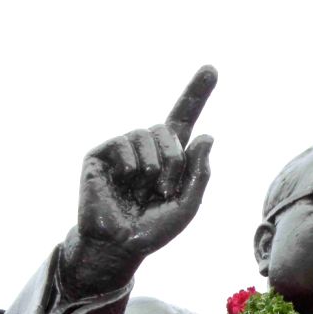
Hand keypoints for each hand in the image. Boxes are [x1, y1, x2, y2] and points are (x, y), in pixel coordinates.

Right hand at [61, 66, 216, 297]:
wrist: (119, 244)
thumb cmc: (152, 228)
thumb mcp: (188, 204)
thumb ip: (200, 172)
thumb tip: (205, 134)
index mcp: (169, 155)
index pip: (184, 118)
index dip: (197, 93)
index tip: (212, 69)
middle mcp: (146, 146)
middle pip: (171, 132)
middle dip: (175, 163)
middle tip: (164, 191)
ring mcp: (122, 148)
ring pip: (149, 135)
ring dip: (154, 168)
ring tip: (142, 191)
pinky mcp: (100, 154)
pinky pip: (126, 144)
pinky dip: (132, 167)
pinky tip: (123, 184)